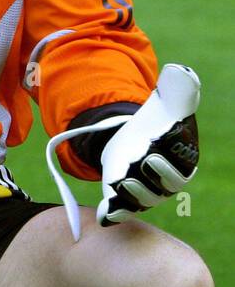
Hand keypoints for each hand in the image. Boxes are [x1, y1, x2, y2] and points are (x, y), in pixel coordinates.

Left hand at [98, 64, 200, 225]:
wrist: (132, 140)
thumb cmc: (155, 123)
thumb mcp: (165, 105)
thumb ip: (177, 90)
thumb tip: (181, 71)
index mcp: (184, 158)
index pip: (183, 160)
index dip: (173, 153)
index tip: (160, 141)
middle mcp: (169, 180)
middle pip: (167, 183)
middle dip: (156, 173)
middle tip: (144, 159)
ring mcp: (148, 191)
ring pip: (144, 199)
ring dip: (133, 194)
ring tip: (121, 182)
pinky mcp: (126, 198)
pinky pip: (122, 211)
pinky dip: (114, 215)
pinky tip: (102, 215)